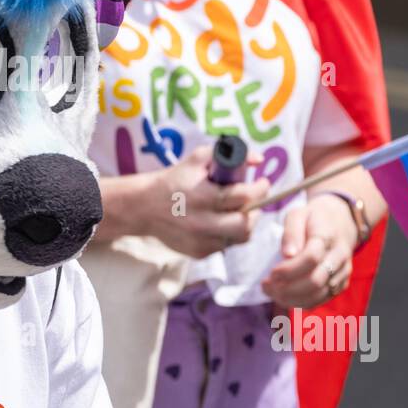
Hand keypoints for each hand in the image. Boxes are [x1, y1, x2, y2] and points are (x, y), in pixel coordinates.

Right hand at [142, 145, 269, 258]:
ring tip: (239, 212)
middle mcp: (201, 222)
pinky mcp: (198, 253)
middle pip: (245, 225)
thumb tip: (258, 159)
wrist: (144, 207)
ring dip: (244, 224)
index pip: (243, 197)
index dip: (259, 189)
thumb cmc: (174, 180)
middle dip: (256, 211)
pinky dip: (228, 234)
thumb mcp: (196, 160)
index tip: (263, 182)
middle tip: (254, 202)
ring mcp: (200, 241)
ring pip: (239, 238)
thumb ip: (226, 154)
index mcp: (202, 196)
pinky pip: (225, 246)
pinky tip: (220, 223)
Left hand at [261, 194, 357, 308]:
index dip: (289, 270)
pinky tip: (283, 297)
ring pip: (319, 294)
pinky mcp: (341, 283)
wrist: (340, 223)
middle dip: (287, 288)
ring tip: (271, 292)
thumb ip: (291, 232)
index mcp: (328, 236)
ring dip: (292, 298)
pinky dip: (301, 302)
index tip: (271, 273)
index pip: (311, 258)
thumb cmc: (313, 218)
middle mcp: (339, 256)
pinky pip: (322, 299)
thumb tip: (287, 254)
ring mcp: (342, 272)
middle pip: (316, 281)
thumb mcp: (298, 214)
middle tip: (266, 285)